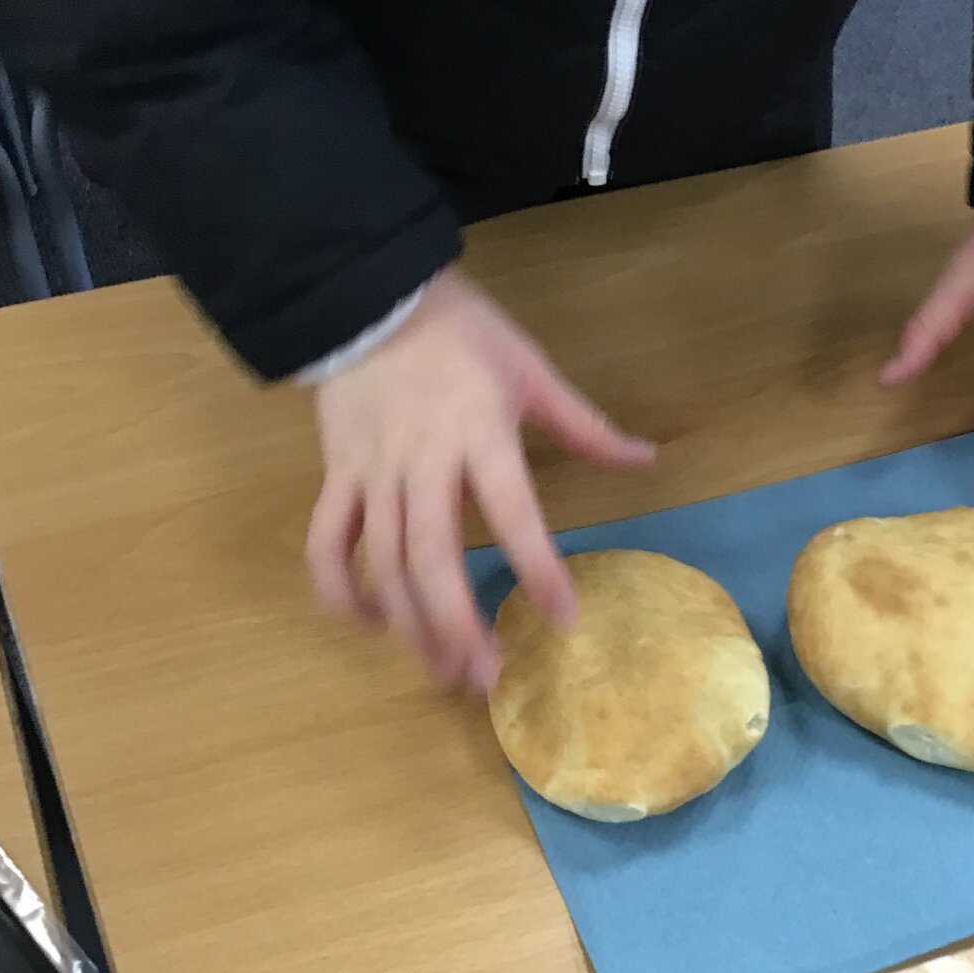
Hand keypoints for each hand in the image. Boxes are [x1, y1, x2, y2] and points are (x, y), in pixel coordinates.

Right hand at [307, 266, 654, 689]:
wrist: (367, 294)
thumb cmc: (460, 332)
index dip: (536, 567)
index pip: (512, 511)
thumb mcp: (530, 369)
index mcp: (477, 432)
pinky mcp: (336, 475)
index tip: (563, 620)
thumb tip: (646, 458)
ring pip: (383, 562)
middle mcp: (420, 461)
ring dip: (411, 625)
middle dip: (458, 625)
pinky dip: (341, 590)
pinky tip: (374, 626)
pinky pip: (327, 542)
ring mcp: (372, 472)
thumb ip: (584, 425)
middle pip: (431, 557)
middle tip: (488, 678)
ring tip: (445, 671)